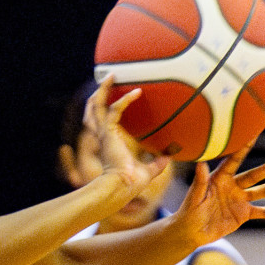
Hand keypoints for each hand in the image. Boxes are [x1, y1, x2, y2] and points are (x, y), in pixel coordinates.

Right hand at [90, 78, 166, 196]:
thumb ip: (158, 162)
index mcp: (109, 143)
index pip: (103, 122)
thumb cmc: (132, 183)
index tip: (117, 98)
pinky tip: (137, 93)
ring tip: (111, 77)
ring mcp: (103, 134)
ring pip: (96, 106)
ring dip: (103, 90)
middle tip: (108, 80)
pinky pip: (114, 110)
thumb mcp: (149, 170)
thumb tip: (170, 156)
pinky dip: (125, 100)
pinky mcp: (109, 133)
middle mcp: (103, 136)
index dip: (107, 108)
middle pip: (93, 110)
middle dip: (99, 94)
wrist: (122, 187)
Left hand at [169, 144, 264, 245]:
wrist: (191, 231)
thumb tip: (200, 163)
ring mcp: (241, 199)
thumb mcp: (194, 197)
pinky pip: (264, 212)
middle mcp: (233, 186)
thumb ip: (199, 182)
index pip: (234, 160)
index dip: (244, 147)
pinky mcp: (244, 214)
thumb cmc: (188, 211)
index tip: (254, 132)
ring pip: (264, 191)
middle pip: (254, 175)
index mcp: (220, 178)